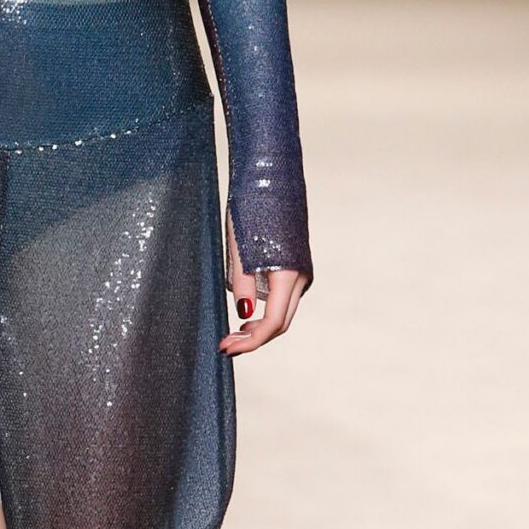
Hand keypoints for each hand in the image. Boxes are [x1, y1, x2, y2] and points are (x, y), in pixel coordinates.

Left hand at [219, 220, 306, 355]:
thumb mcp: (237, 249)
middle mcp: (302, 276)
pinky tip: (248, 309)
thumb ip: (241, 284)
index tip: (225, 347)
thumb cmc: (251, 210)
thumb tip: (244, 313)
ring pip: (283, 310)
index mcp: (287, 274)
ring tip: (233, 329)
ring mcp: (303, 272)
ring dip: (260, 325)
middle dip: (253, 338)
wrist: (271, 180)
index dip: (249, 341)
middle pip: (280, 322)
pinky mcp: (297, 266)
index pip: (272, 323)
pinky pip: (284, 297)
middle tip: (226, 344)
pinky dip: (267, 309)